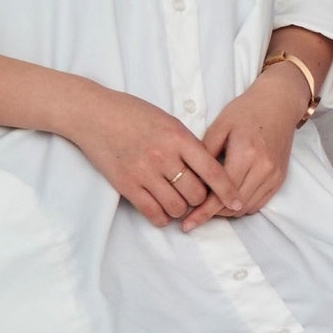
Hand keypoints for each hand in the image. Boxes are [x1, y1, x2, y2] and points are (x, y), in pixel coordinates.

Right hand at [64, 84, 227, 227]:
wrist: (94, 114)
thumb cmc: (134, 114)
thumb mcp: (169, 122)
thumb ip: (189, 145)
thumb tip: (209, 171)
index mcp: (179, 138)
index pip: (213, 171)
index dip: (228, 191)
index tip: (238, 202)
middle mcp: (164, 156)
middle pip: (196, 193)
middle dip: (200, 199)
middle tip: (195, 196)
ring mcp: (144, 172)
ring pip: (176, 206)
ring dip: (181, 209)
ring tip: (178, 202)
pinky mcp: (125, 184)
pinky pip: (151, 212)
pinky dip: (161, 218)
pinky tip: (163, 213)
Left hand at [200, 62, 311, 221]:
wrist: (279, 103)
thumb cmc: (247, 110)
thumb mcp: (220, 126)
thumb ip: (204, 153)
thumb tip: (189, 179)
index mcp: (246, 154)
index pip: (220, 193)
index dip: (202, 212)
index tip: (187, 224)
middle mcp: (263, 168)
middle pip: (233, 205)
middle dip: (211, 215)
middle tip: (192, 215)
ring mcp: (274, 174)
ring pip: (246, 207)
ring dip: (226, 212)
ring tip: (209, 207)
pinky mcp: (280, 178)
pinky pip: (259, 203)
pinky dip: (242, 206)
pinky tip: (228, 200)